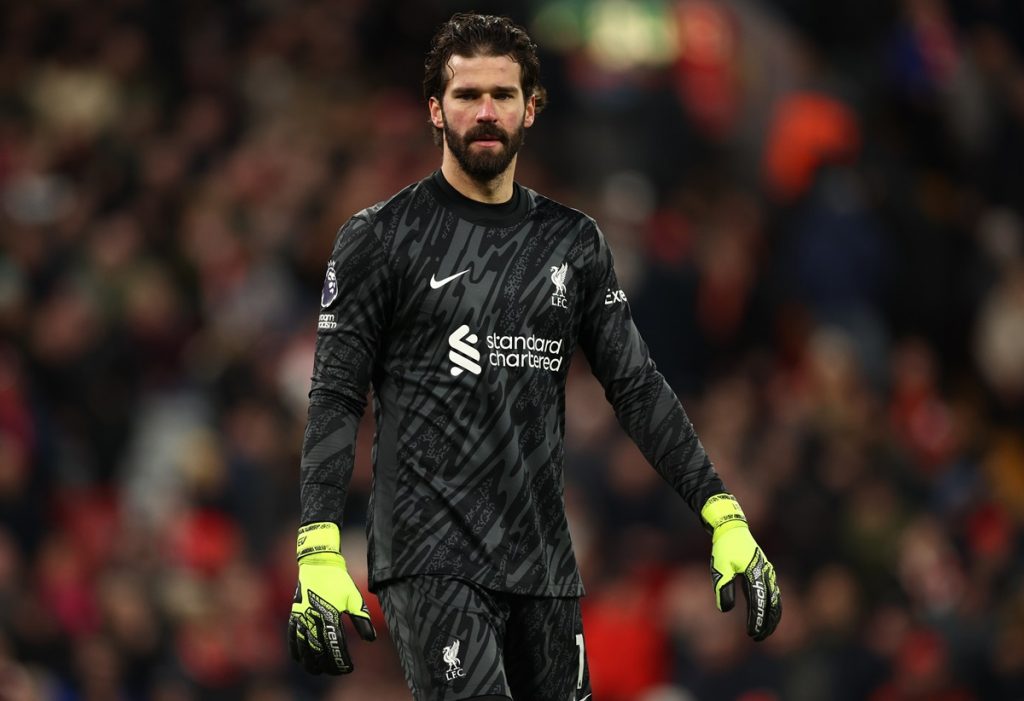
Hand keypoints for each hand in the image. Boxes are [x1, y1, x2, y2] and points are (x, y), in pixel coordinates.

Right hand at [288, 522, 375, 673]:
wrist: (318, 564)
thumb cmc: (339, 581)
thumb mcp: (354, 598)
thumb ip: (361, 619)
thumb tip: (370, 639)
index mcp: (330, 615)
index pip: (335, 645)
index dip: (341, 660)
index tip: (348, 668)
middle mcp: (314, 618)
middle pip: (318, 650)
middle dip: (327, 664)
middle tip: (335, 671)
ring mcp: (301, 617)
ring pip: (303, 647)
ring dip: (310, 662)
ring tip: (318, 670)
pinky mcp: (294, 614)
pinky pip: (291, 637)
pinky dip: (295, 650)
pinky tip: (300, 659)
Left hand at [701, 494, 781, 640]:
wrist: (732, 529)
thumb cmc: (724, 548)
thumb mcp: (720, 568)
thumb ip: (723, 588)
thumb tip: (727, 610)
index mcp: (755, 573)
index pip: (758, 602)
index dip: (756, 619)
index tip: (751, 634)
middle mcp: (766, 574)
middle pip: (772, 604)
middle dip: (767, 623)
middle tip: (757, 638)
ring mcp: (768, 573)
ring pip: (776, 600)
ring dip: (772, 618)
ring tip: (763, 633)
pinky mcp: (766, 572)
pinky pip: (773, 594)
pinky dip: (772, 608)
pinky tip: (766, 617)